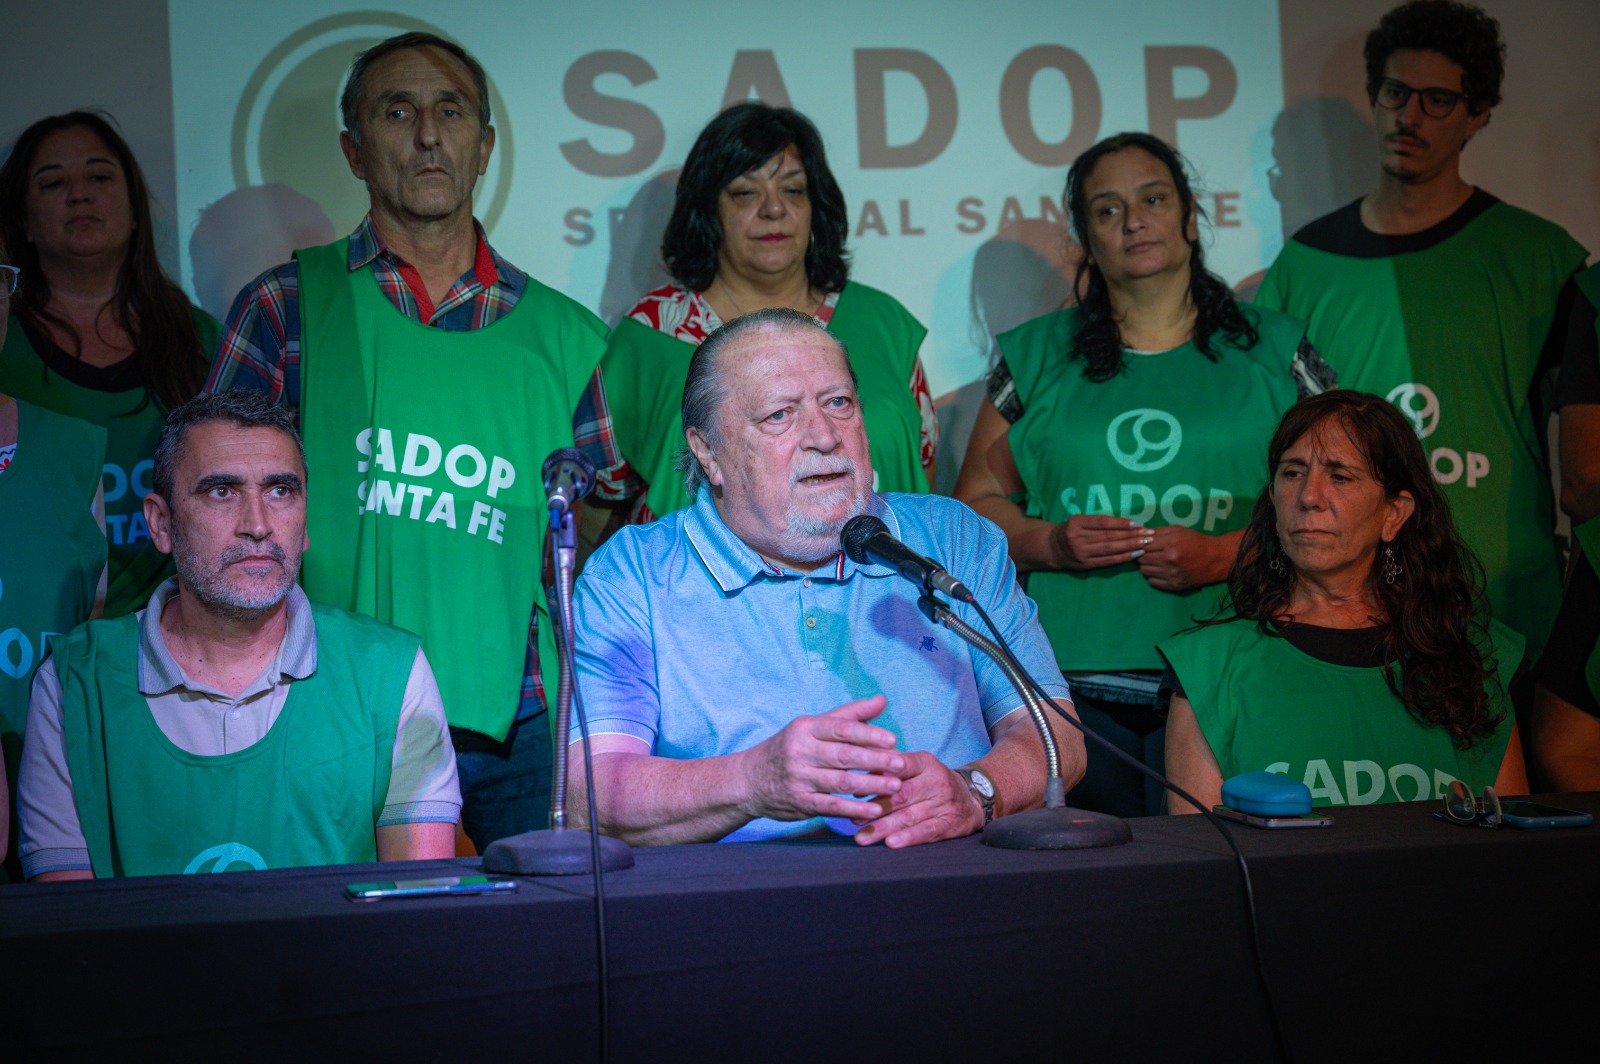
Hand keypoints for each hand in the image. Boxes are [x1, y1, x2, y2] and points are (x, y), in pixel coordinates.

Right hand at [745, 695, 906, 822]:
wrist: (750, 779)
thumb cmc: (791, 747)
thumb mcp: (813, 726)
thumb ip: (850, 715)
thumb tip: (882, 700)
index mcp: (806, 728)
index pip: (841, 729)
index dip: (868, 734)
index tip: (892, 740)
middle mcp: (800, 751)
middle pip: (843, 756)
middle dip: (875, 760)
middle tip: (901, 764)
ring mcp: (799, 778)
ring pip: (840, 782)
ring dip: (870, 786)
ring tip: (895, 787)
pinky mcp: (800, 802)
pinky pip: (831, 806)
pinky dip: (854, 809)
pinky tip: (875, 811)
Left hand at [850, 752, 982, 848]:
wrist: (972, 797)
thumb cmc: (931, 781)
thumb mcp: (917, 766)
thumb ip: (890, 766)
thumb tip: (861, 773)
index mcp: (925, 762)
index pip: (901, 767)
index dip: (878, 778)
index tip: (857, 791)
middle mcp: (936, 781)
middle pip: (902, 795)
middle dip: (876, 808)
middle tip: (854, 819)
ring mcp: (944, 803)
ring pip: (910, 816)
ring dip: (884, 827)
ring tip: (863, 837)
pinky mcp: (950, 824)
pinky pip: (927, 831)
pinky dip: (908, 838)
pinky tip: (891, 843)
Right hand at [1049, 515, 1151, 569]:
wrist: (1052, 548)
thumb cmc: (1071, 530)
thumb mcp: (1079, 521)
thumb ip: (1098, 522)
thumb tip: (1128, 523)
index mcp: (1077, 522)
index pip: (1103, 522)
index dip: (1121, 523)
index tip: (1138, 524)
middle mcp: (1078, 538)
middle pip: (1109, 536)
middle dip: (1131, 535)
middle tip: (1149, 534)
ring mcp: (1081, 553)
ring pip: (1110, 549)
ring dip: (1130, 546)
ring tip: (1146, 543)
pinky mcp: (1085, 564)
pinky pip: (1107, 561)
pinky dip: (1123, 557)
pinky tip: (1135, 554)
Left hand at [1136, 526, 1233, 591]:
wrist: (1216, 559)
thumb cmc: (1196, 541)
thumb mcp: (1179, 530)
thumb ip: (1158, 531)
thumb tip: (1139, 534)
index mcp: (1171, 543)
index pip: (1144, 545)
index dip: (1142, 544)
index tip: (1144, 544)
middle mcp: (1170, 559)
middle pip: (1142, 558)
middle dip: (1143, 554)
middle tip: (1150, 553)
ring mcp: (1172, 574)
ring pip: (1145, 570)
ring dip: (1147, 565)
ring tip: (1155, 561)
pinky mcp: (1175, 585)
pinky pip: (1152, 582)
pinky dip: (1153, 576)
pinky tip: (1161, 570)